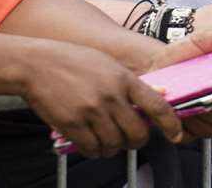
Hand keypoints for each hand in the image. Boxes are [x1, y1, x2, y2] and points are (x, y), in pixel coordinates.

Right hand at [15, 41, 179, 157]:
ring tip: (104, 138)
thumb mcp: (107, 63)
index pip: (157, 106)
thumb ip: (131, 82)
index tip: (175, 135)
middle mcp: (111, 96)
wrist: (35, 64)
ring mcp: (91, 111)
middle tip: (128, 138)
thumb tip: (159, 94)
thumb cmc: (71, 61)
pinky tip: (89, 141)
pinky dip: (94, 150)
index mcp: (123, 78)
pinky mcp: (73, 125)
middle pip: (138, 134)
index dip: (171, 124)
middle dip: (135, 141)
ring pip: (115, 146)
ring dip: (112, 148)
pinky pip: (92, 149)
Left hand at [144, 15, 211, 141]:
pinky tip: (177, 108)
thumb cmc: (181, 56)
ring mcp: (206, 120)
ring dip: (202, 114)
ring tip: (189, 97)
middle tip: (210, 91)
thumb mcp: (202, 41)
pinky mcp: (188, 131)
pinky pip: (193, 135)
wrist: (150, 68)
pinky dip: (185, 124)